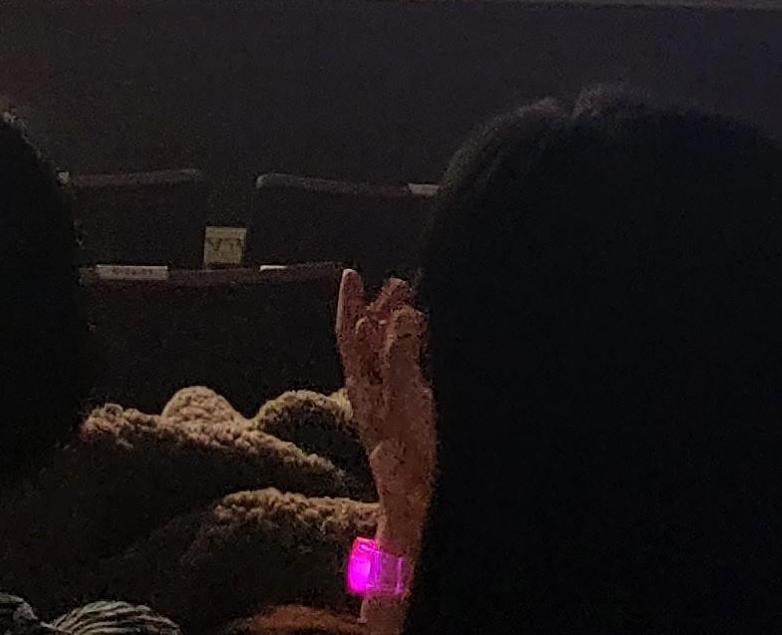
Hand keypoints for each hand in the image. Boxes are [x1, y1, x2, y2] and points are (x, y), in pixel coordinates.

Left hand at [337, 269, 435, 558]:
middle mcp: (375, 392)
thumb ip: (398, 352)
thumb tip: (401, 314)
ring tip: (415, 305)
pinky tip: (432, 345)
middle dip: (381, 309)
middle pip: (371, 340)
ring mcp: (397, 405)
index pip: (349, 332)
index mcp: (362, 385)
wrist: (426, 507)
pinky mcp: (419, 417)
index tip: (351, 274)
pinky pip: (413, 373)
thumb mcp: (401, 397)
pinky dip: (419, 350)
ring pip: (393, 355)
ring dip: (401, 327)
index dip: (350, 302)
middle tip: (398, 285)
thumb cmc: (410, 456)